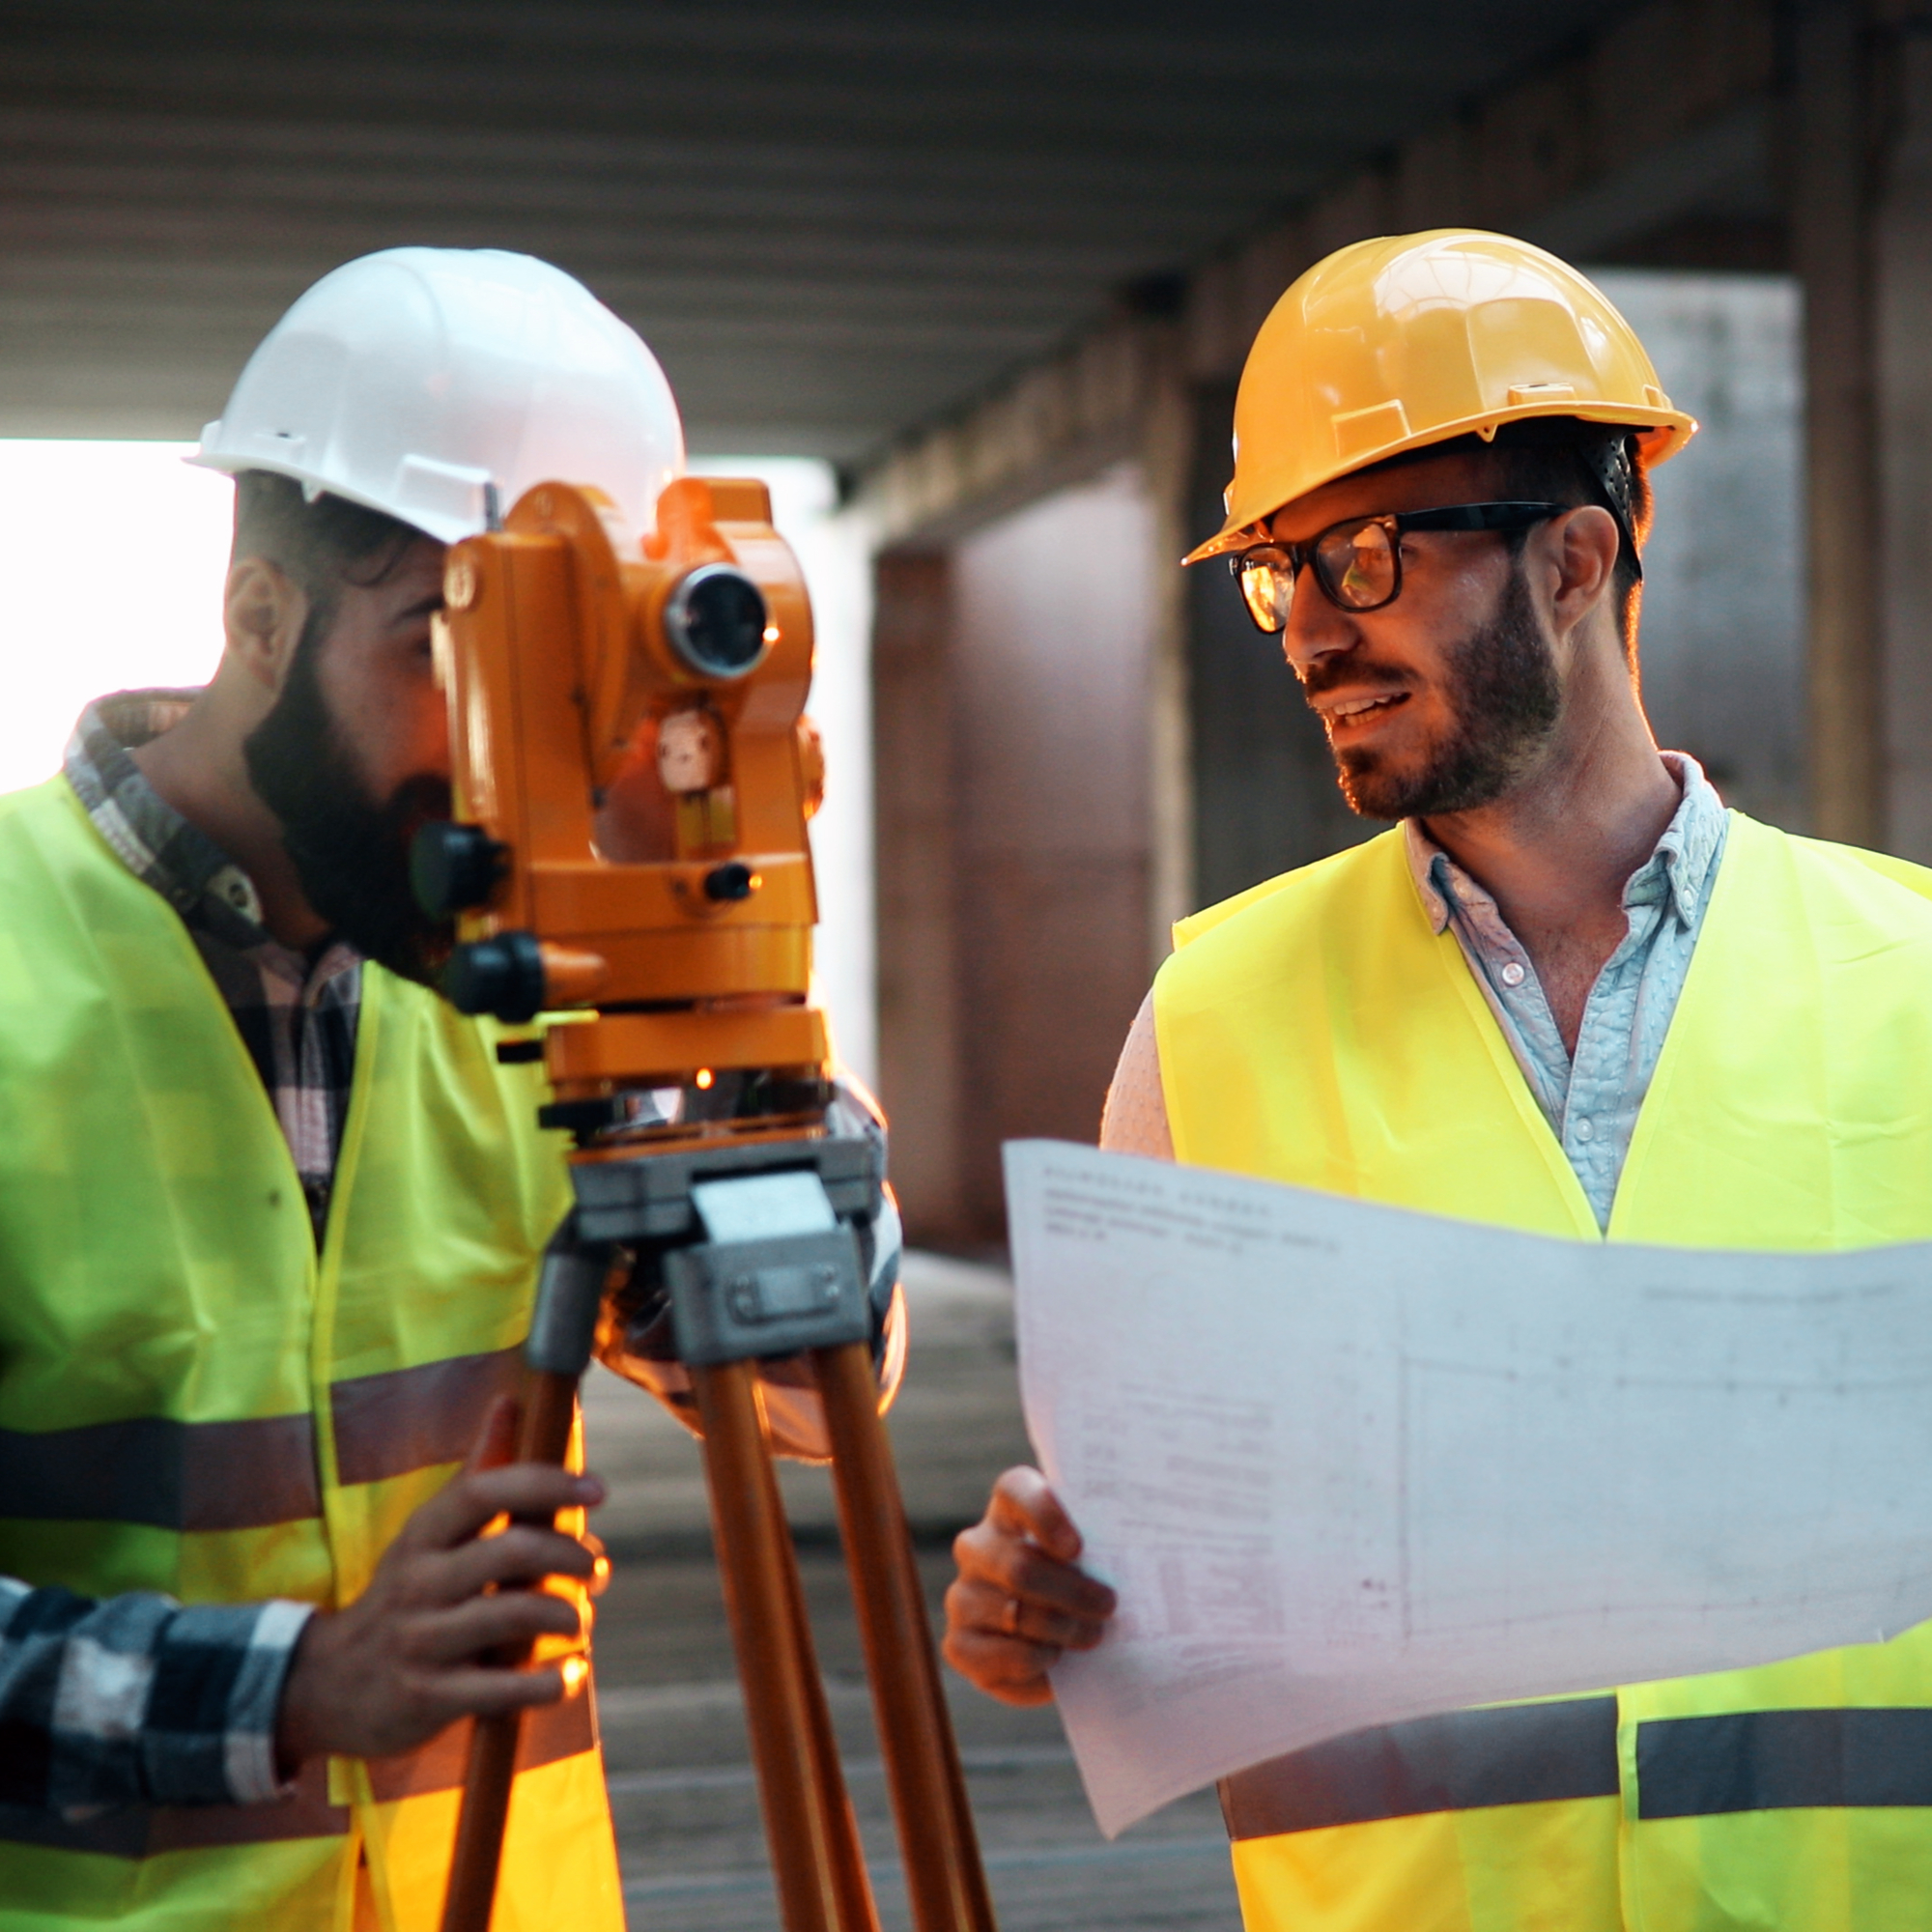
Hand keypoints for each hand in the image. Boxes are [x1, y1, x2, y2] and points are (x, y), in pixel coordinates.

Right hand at [276, 1397, 604, 1767]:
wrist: (325, 1687)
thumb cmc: (403, 1596)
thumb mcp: (427, 1533)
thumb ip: (476, 1474)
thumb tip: (509, 1401)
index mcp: (424, 1534)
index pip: (485, 1490)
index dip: (546, 1483)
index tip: (598, 1490)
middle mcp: (419, 1582)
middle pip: (512, 1552)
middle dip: (571, 1556)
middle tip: (596, 1568)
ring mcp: (421, 1641)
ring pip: (515, 1614)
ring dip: (568, 1615)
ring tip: (578, 1620)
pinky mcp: (427, 1698)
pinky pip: (503, 1687)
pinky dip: (551, 1680)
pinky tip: (566, 1672)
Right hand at [943, 1466, 1115, 1706]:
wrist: (1061, 1637)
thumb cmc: (1088, 1580)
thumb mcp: (1099, 1552)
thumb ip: (1113, 1542)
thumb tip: (1162, 1547)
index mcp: (1009, 1509)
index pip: (1017, 1491)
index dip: (1046, 1516)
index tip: (1079, 1548)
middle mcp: (977, 1546)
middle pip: (1019, 1568)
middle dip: (1073, 1594)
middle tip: (1108, 1607)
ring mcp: (962, 1595)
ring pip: (1016, 1616)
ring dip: (1063, 1631)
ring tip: (1090, 1636)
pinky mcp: (958, 1643)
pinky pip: (1004, 1657)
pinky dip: (1039, 1664)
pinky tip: (1057, 1660)